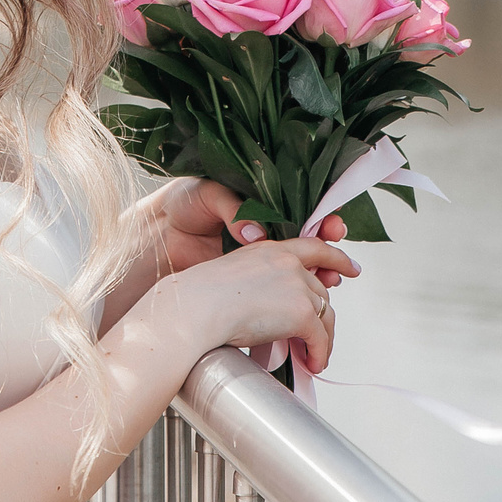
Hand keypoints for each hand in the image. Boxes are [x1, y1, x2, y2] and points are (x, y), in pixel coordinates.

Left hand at [156, 178, 353, 286]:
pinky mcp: (251, 288)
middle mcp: (270, 239)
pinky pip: (282, 298)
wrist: (159, 235)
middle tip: (343, 265)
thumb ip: (235, 209)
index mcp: (267, 211)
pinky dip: (298, 305)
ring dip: (322, 283)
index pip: (307, 217)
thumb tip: (255, 233)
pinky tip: (308, 306)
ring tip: (331, 284)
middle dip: (333, 258)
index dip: (326, 223)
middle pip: (314, 251)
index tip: (335, 227)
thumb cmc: (184, 205)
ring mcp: (263, 267)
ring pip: (304, 277)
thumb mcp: (210, 194)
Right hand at [159, 236, 356, 372]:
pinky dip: (319, 353)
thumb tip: (269, 308)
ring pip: (325, 315)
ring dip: (323, 338)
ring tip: (313, 355)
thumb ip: (259, 283)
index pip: (314, 248)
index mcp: (270, 249)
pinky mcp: (301, 313)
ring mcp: (297, 286)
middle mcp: (288, 263)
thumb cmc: (202, 298)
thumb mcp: (234, 276)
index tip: (349, 268)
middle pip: (321, 289)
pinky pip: (320, 338)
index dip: (336, 258)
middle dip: (324, 313)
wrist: (197, 309)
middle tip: (322, 333)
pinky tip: (311, 363)